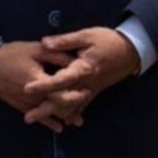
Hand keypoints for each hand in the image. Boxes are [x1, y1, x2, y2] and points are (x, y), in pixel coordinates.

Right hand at [0, 41, 87, 131]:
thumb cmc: (13, 54)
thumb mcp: (36, 49)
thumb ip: (56, 55)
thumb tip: (75, 61)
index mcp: (38, 81)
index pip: (61, 92)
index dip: (76, 93)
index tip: (88, 88)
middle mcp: (33, 96)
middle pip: (57, 105)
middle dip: (73, 105)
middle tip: (86, 100)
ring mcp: (26, 103)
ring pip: (49, 114)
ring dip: (64, 117)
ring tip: (78, 121)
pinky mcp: (21, 106)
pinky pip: (37, 118)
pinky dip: (49, 123)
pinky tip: (59, 127)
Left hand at [22, 27, 139, 117]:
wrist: (130, 52)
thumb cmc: (108, 41)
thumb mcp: (87, 35)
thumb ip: (65, 41)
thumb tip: (44, 43)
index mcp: (83, 68)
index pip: (60, 79)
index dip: (43, 85)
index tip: (27, 89)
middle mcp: (85, 84)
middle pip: (63, 99)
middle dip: (45, 109)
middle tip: (27, 118)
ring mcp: (90, 90)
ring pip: (70, 106)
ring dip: (54, 114)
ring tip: (37, 120)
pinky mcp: (93, 91)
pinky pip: (80, 105)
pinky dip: (70, 114)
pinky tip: (60, 121)